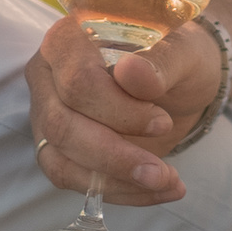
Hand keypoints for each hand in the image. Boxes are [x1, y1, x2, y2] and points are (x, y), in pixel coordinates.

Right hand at [23, 13, 221, 205]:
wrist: (180, 81)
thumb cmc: (178, 58)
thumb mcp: (185, 53)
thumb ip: (161, 61)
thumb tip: (132, 73)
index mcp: (69, 38)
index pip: (76, 81)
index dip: (117, 110)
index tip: (161, 122)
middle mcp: (47, 75)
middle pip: (61, 125)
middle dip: (114, 156)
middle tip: (164, 172)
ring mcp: (46, 113)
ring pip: (60, 160)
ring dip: (116, 181)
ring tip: (167, 183)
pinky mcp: (56, 148)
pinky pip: (73, 179)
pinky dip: (117, 191)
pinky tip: (155, 190)